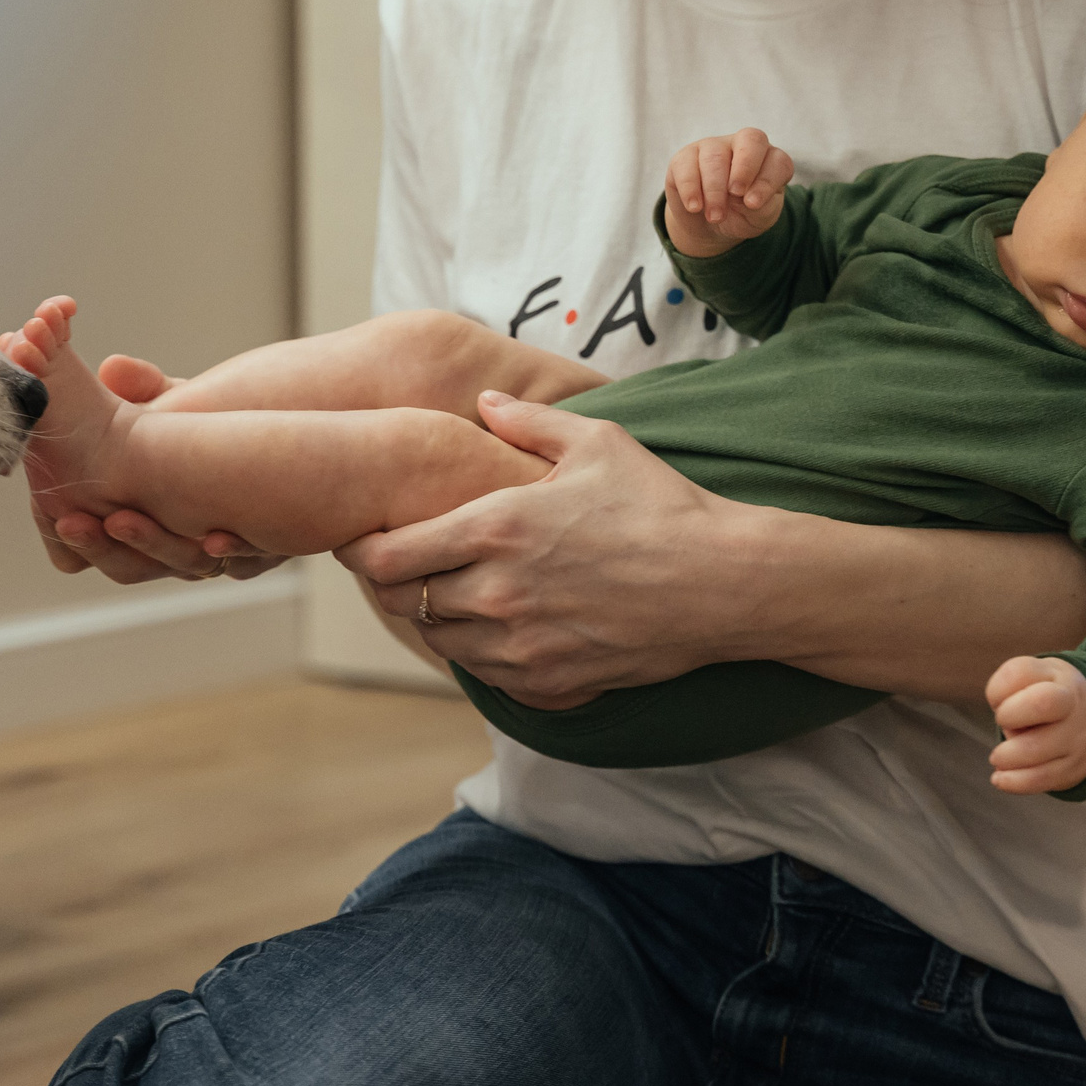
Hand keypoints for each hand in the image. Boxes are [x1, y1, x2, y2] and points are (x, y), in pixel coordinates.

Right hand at [18, 348, 285, 583]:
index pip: (93, 545)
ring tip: (126, 520)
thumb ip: (144, 389)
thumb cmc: (218, 422)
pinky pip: (247, 562)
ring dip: (157, 545)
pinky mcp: (269, 548)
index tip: (63, 516)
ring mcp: (220, 552)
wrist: (288, 424)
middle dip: (103, 547)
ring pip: (185, 566)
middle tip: (76, 522)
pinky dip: (232, 552)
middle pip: (129, 566)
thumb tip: (112, 367)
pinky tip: (218, 538)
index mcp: (138, 517)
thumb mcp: (177, 401)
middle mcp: (175, 545)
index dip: (77, 540)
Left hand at [334, 392, 762, 708]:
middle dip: (396, 585)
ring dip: (439, 620)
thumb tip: (485, 401)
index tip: (361, 541)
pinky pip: (487, 678)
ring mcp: (521, 647)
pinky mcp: (549, 683)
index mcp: (496, 529)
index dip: (363, 551)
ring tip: (455, 594)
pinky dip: (483, 655)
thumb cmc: (662, 506)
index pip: (390, 556)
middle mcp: (496, 594)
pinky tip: (503, 629)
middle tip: (404, 568)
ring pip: (442, 644)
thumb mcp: (597, 443)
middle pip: (405, 605)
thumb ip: (528, 421)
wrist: (725, 583)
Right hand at [664, 128, 794, 258]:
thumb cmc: (741, 216)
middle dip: (744, 168)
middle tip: (735, 194)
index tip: (753, 204)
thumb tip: (747, 199)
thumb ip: (762, 207)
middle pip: (750, 139)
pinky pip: (686, 165)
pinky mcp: (684, 158)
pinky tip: (695, 207)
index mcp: (768, 159)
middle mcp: (742, 145)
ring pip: (715, 157)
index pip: (776, 159)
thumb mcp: (759, 217)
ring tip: (715, 217)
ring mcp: (712, 147)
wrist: (708, 226)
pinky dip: (690, 189)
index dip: (767, 180)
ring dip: (715, 190)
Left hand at [984, 656, 1085, 794]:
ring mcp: (1077, 738)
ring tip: (999, 757)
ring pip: (1036, 749)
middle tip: (1002, 723)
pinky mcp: (1073, 768)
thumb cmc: (1042, 694)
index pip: (1021, 672)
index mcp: (1056, 676)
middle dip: (1008, 716)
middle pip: (1040, 703)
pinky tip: (1000, 779)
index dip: (998, 689)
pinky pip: (1041, 778)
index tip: (998, 700)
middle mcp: (1073, 704)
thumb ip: (1008, 686)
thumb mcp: (1029, 678)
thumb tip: (1006, 724)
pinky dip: (1014, 782)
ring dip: (1007, 755)